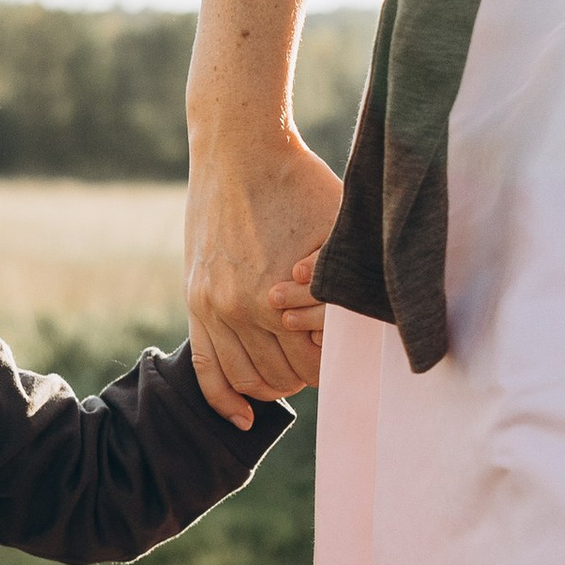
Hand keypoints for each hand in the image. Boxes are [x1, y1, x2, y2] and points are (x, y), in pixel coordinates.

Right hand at [185, 129, 342, 425]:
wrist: (239, 147)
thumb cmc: (301, 181)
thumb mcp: (340, 228)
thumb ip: (347, 279)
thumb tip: (370, 325)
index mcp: (280, 298)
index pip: (316, 366)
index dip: (335, 366)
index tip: (346, 356)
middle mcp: (243, 311)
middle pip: (282, 378)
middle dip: (306, 375)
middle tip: (321, 361)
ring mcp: (213, 307)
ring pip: (245, 379)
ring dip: (271, 387)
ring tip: (291, 377)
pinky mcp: (194, 299)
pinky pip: (205, 367)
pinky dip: (222, 398)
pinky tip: (242, 417)